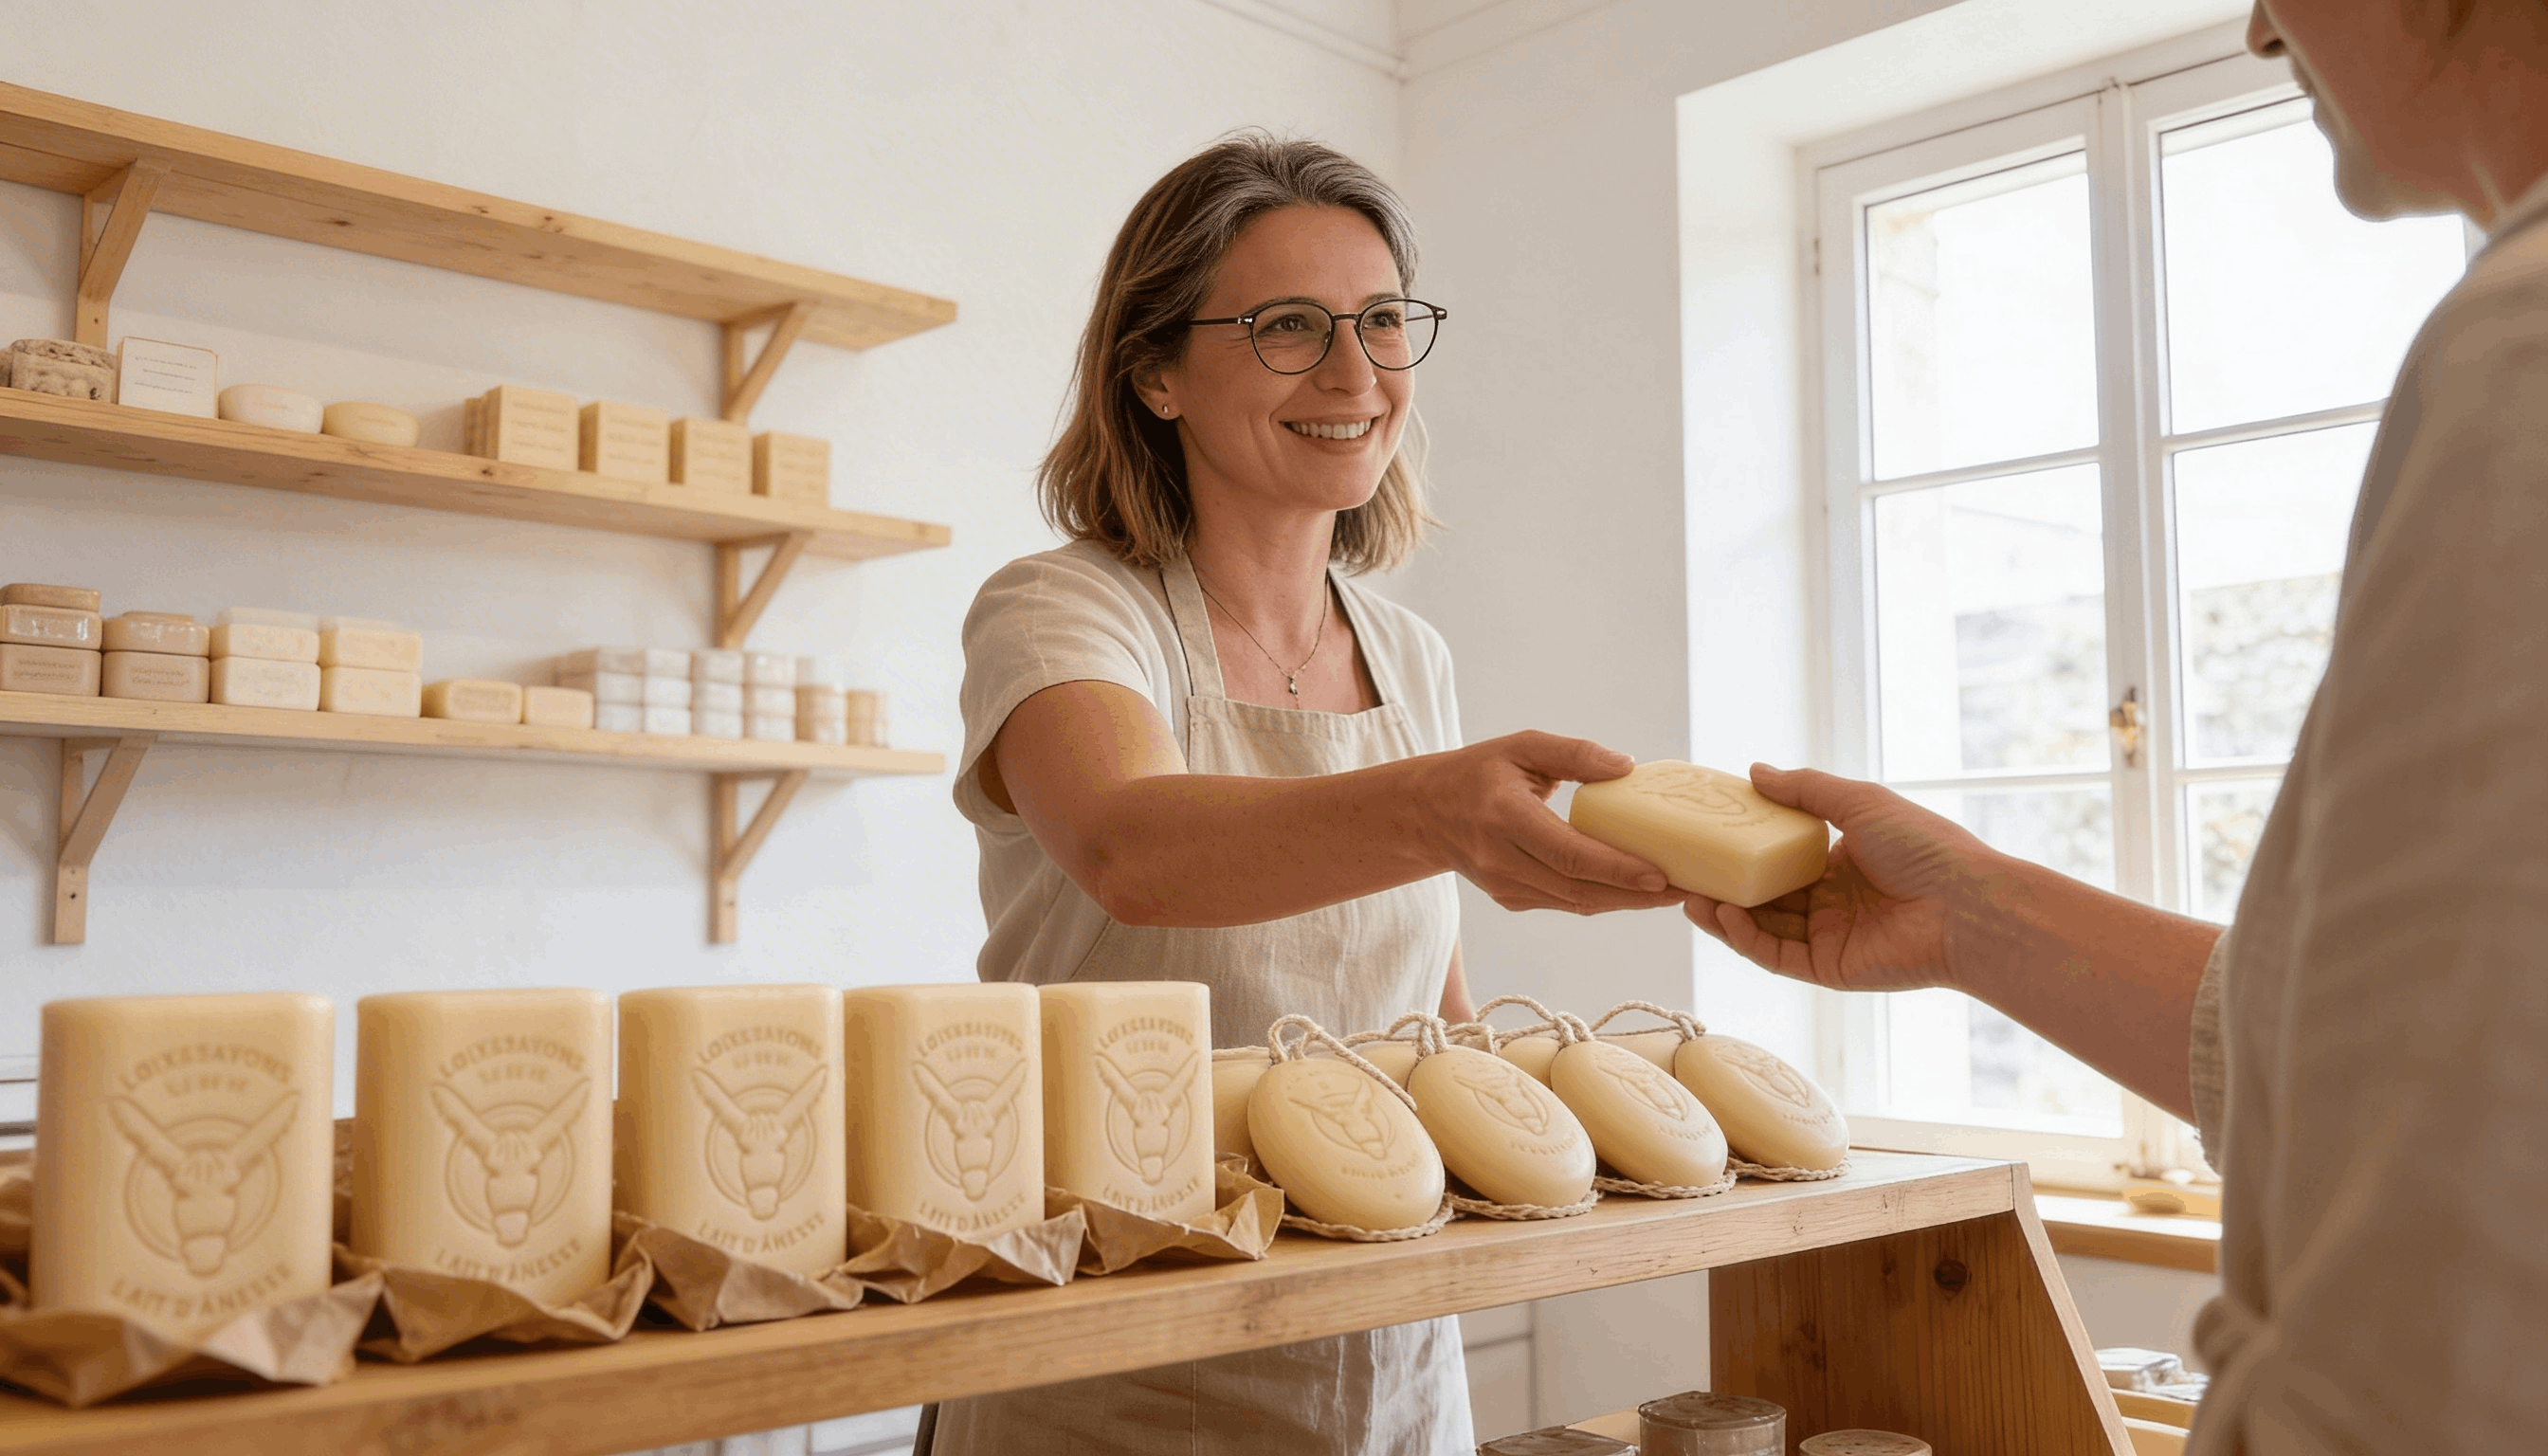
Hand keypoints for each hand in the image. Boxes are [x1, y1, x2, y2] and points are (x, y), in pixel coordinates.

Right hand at [1410, 732, 1687, 915]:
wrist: (1426, 812)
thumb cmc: (1480, 772)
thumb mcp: (1523, 746)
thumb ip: (1575, 753)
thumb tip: (1628, 767)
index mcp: (1504, 817)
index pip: (1569, 854)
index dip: (1617, 868)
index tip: (1662, 874)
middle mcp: (1501, 859)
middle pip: (1580, 889)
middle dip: (1637, 894)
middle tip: (1687, 890)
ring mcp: (1503, 886)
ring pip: (1576, 903)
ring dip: (1627, 902)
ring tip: (1674, 893)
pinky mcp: (1510, 899)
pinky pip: (1566, 903)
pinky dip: (1603, 898)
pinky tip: (1636, 890)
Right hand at [1684, 765, 2006, 992]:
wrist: (1967, 906)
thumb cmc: (1926, 847)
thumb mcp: (1860, 802)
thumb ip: (1805, 790)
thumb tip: (1754, 771)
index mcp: (1840, 863)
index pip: (1779, 859)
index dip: (1743, 851)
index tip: (1705, 837)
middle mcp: (1831, 902)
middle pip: (1764, 896)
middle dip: (1723, 886)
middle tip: (1683, 872)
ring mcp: (1828, 937)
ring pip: (1762, 928)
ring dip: (1724, 914)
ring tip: (1690, 894)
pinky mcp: (1828, 969)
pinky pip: (1776, 956)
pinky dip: (1746, 938)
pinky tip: (1724, 915)